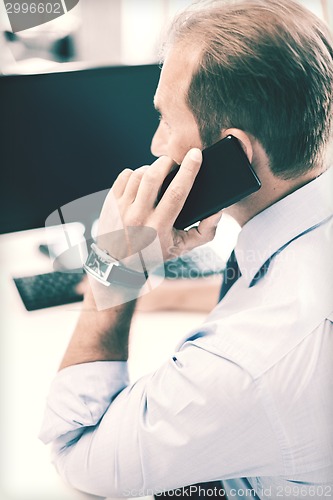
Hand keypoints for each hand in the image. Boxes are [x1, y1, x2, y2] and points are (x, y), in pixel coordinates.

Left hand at [97, 149, 221, 266]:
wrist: (119, 264)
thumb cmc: (154, 253)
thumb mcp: (182, 248)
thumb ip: (204, 232)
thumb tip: (217, 211)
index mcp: (159, 227)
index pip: (176, 193)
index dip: (188, 171)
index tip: (196, 154)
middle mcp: (138, 216)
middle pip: (153, 176)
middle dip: (167, 162)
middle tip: (174, 163)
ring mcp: (122, 209)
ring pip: (139, 174)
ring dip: (152, 168)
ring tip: (159, 176)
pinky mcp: (111, 202)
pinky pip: (125, 176)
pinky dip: (136, 173)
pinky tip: (142, 182)